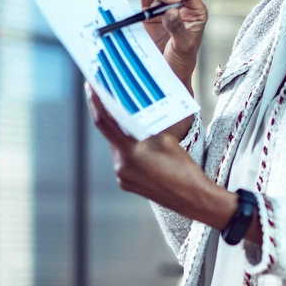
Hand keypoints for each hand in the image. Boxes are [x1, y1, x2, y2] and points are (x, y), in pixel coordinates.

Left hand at [87, 88, 237, 231]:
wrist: (194, 199)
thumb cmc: (184, 168)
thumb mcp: (165, 140)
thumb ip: (145, 127)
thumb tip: (134, 114)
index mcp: (129, 154)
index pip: (105, 123)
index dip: (96, 103)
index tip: (91, 86)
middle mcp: (121, 166)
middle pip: (110, 135)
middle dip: (111, 116)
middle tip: (111, 97)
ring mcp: (123, 177)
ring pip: (117, 147)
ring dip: (121, 132)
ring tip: (129, 118)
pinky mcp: (128, 184)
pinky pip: (123, 159)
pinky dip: (128, 147)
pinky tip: (138, 140)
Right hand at [136, 0, 206, 90]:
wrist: (166, 73)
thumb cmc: (181, 62)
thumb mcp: (183, 47)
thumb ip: (177, 28)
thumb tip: (170, 11)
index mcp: (195, 12)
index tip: (167, 1)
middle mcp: (181, 5)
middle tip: (157, 2)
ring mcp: (164, 7)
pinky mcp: (149, 12)